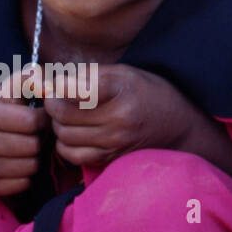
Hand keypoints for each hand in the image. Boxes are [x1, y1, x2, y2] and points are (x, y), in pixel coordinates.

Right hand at [0, 66, 47, 195]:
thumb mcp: (6, 91)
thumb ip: (25, 80)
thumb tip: (41, 81)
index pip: (30, 122)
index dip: (43, 120)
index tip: (42, 119)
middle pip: (31, 146)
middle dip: (39, 141)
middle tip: (36, 138)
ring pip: (27, 166)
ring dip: (34, 160)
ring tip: (29, 152)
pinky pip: (17, 185)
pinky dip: (24, 178)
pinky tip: (20, 168)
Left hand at [45, 63, 191, 167]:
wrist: (178, 124)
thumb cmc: (149, 93)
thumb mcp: (126, 73)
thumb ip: (89, 74)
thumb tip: (53, 81)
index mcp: (122, 91)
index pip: (76, 89)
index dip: (58, 86)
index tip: (56, 83)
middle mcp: (118, 119)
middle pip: (62, 114)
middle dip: (53, 104)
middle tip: (58, 98)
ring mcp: (114, 142)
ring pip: (63, 135)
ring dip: (58, 124)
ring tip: (67, 115)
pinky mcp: (110, 158)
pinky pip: (71, 155)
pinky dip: (65, 144)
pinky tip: (74, 133)